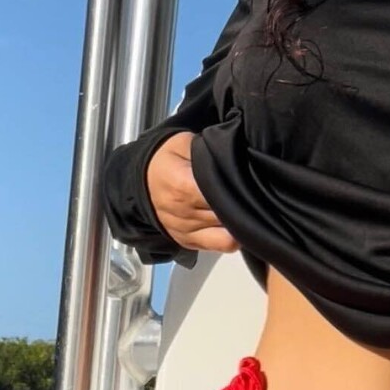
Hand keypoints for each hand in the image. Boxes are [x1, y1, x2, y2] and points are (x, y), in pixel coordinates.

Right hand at [145, 131, 239, 255]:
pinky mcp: (188, 242)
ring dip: (239, 223)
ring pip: (229, 236)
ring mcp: (187, 232)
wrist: (139, 181)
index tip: (250, 181)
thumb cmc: (165, 160)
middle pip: (228, 216)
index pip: (223, 194)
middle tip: (251, 193)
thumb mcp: (183, 143)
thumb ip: (209, 150)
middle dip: (243, 205)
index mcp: (185, 187)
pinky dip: (231, 236)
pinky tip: (232, 221)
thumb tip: (232, 156)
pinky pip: (221, 246)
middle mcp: (186, 214)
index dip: (240, 189)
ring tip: (242, 208)